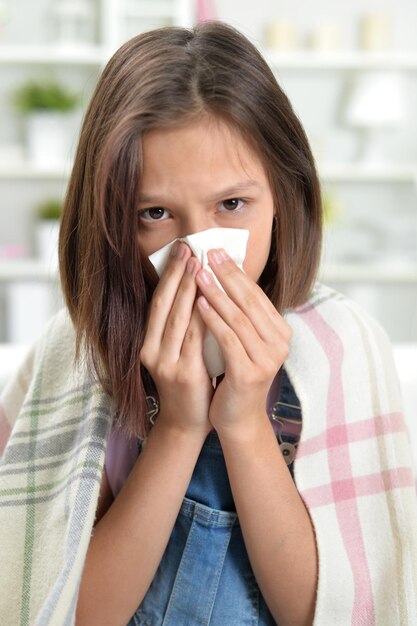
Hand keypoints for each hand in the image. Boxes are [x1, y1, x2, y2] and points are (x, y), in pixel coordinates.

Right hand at [140, 242, 212, 436]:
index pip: (158, 301)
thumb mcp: (180, 351)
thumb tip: (200, 288)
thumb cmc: (189, 382)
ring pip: (177, 318)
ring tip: (199, 265)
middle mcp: (150, 350)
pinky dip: (200, 316)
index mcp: (148, 342)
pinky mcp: (181, 373)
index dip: (169, 275)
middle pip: (163, 305)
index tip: (182, 250)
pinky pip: (193, 338)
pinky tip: (209, 298)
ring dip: (188, 289)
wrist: (187, 422)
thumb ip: (185, 325)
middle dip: (177, 274)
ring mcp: (164, 362)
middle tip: (189, 248)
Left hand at [195, 248, 291, 437]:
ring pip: (238, 317)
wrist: (237, 417)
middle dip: (226, 274)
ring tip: (198, 274)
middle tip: (207, 253)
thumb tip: (223, 273)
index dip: (235, 271)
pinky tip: (198, 304)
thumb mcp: (242, 340)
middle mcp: (279, 343)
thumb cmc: (235, 374)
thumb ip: (240, 314)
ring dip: (216, 293)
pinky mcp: (250, 372)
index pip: (255, 294)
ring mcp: (267, 359)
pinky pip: (228, 339)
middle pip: (248, 301)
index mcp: (279, 332)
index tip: (215, 251)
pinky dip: (213, 319)